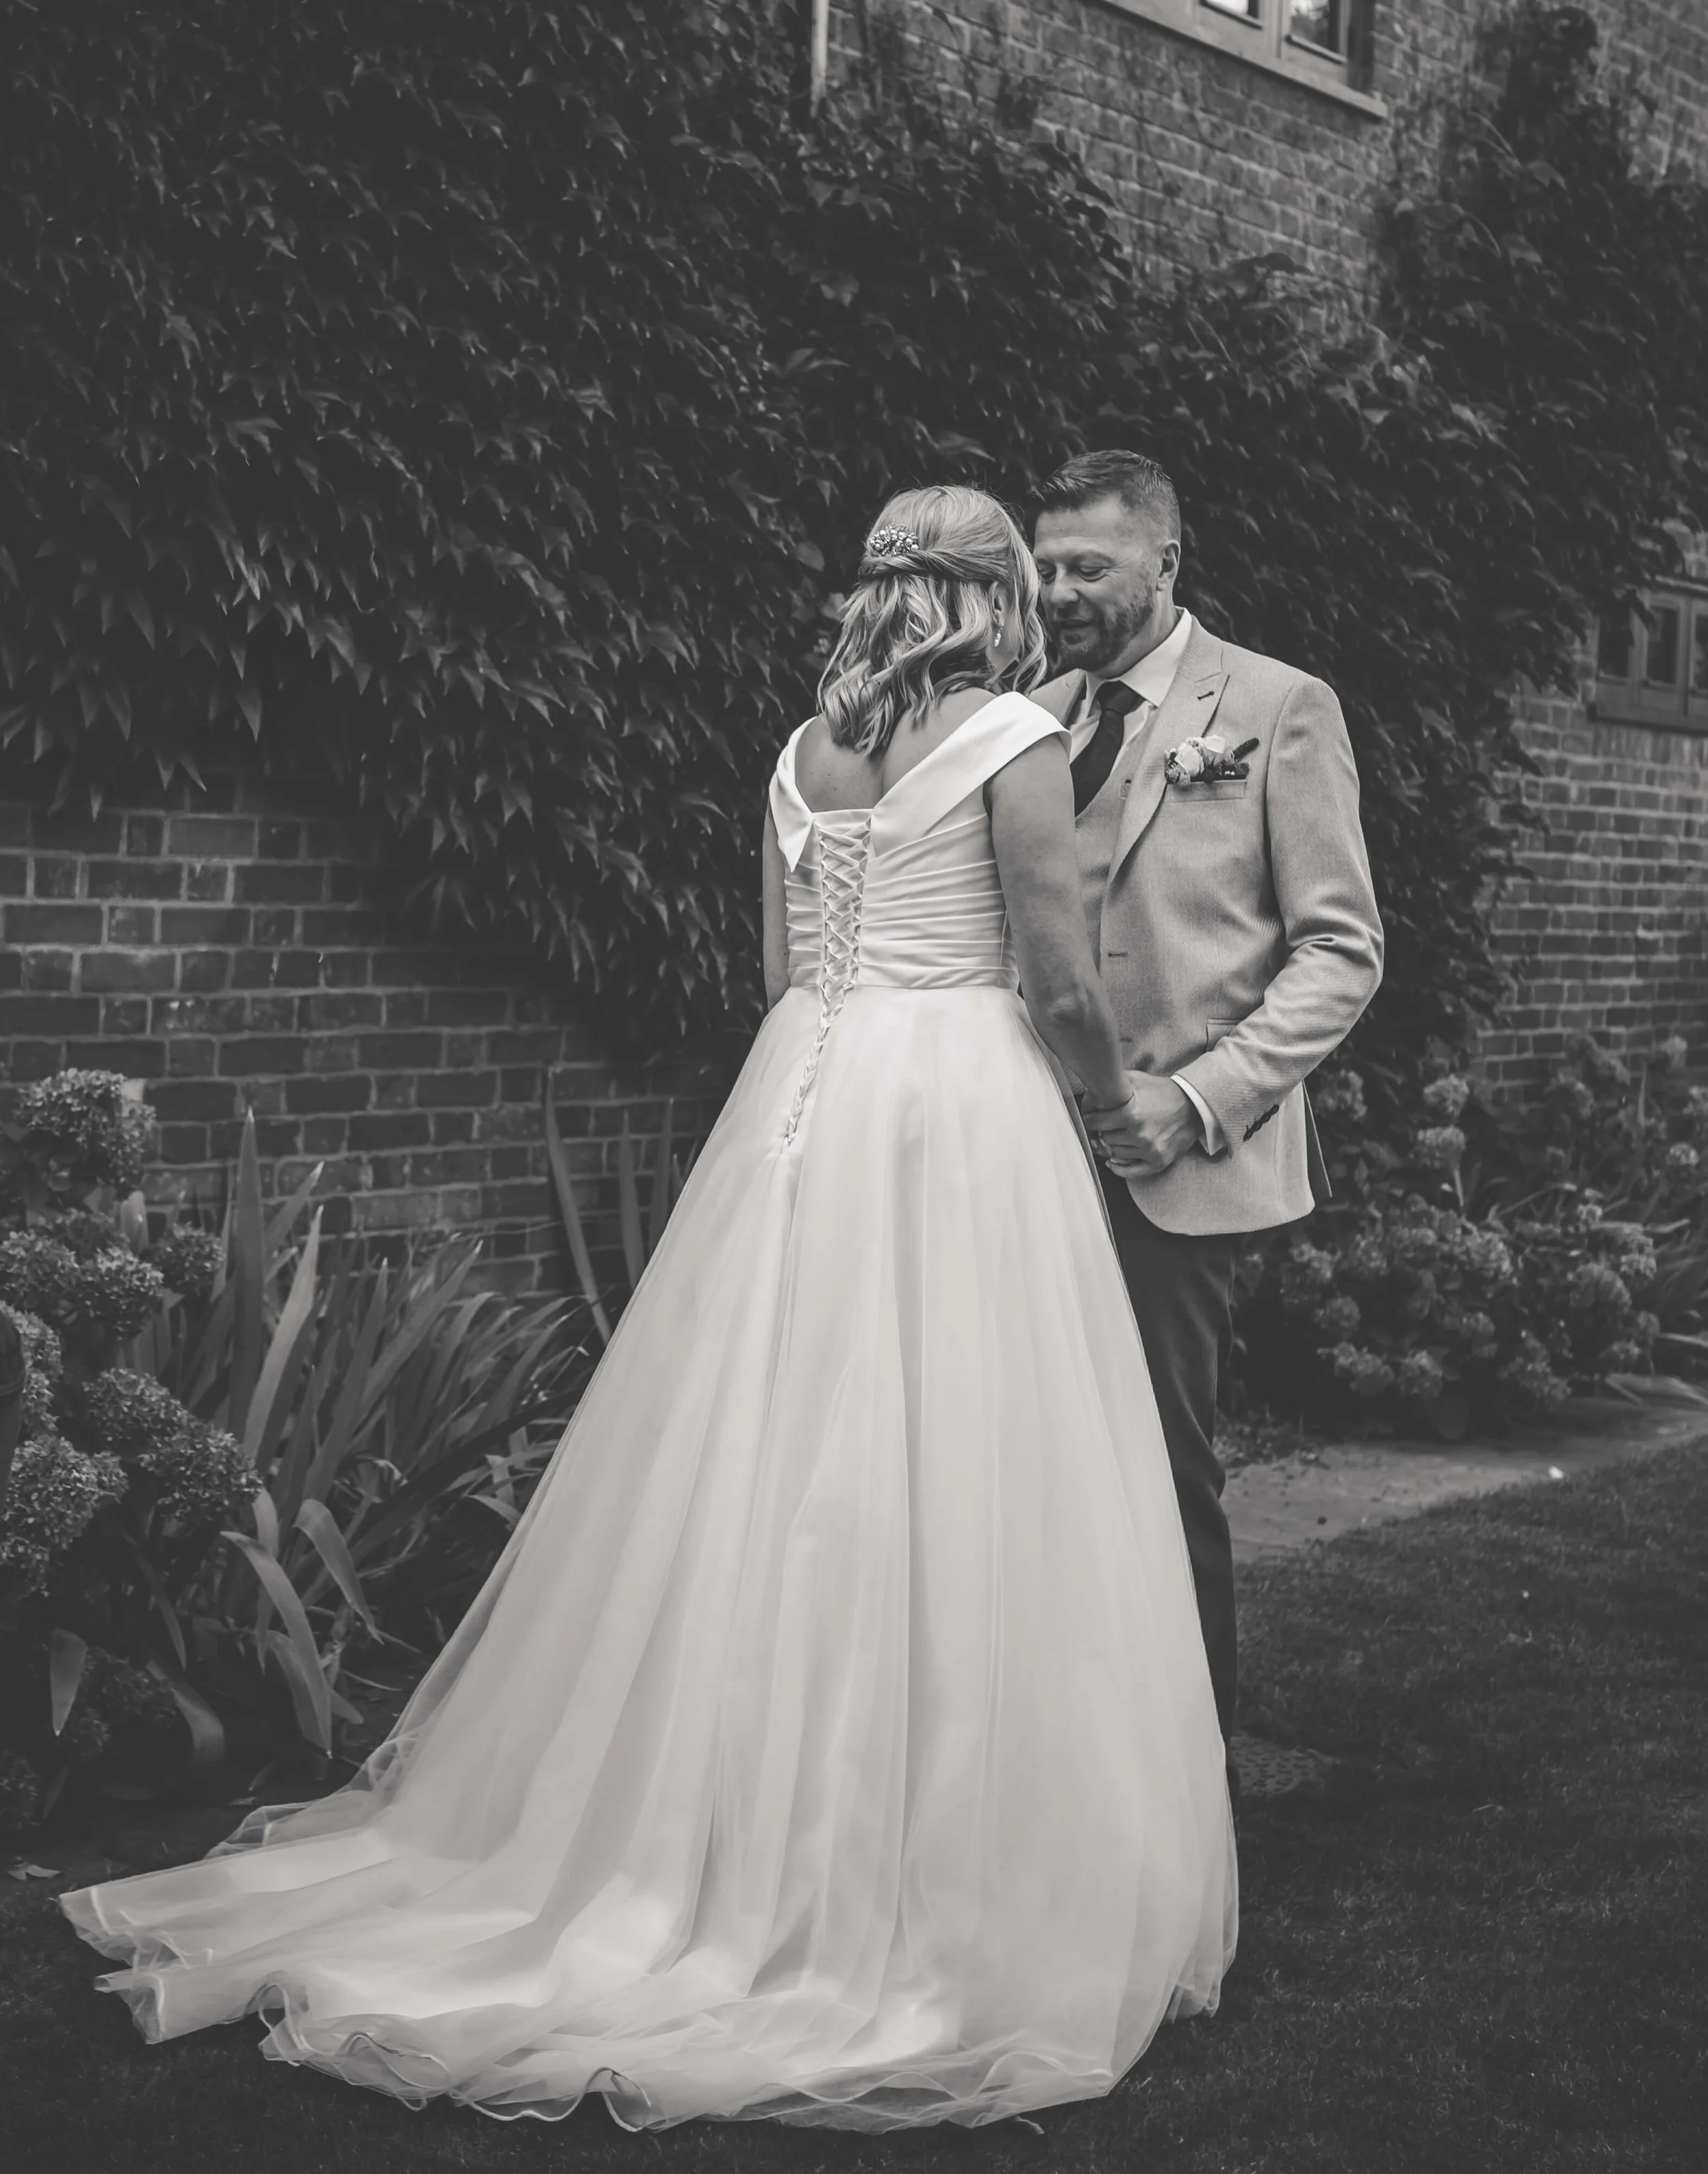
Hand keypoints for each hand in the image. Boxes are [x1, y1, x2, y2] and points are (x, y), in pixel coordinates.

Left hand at [1083, 1074, 1201, 1178]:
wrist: (1194, 1106)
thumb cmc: (1163, 1092)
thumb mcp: (1138, 1080)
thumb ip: (1114, 1083)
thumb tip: (1092, 1089)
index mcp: (1132, 1114)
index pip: (1098, 1122)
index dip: (1091, 1120)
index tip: (1089, 1119)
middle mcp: (1140, 1134)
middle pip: (1106, 1139)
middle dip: (1103, 1132)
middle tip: (1103, 1128)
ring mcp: (1150, 1150)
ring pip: (1116, 1153)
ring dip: (1112, 1147)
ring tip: (1112, 1139)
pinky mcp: (1159, 1161)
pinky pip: (1131, 1172)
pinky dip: (1119, 1169)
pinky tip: (1112, 1163)